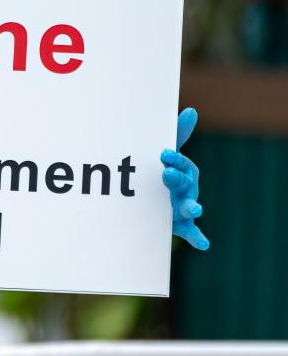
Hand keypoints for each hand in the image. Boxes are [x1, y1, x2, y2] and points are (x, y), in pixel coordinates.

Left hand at [161, 107, 208, 250]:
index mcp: (182, 171)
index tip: (163, 154)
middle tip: (167, 174)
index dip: (174, 159)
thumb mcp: (166, 156)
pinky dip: (198, 237)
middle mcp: (186, 189)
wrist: (152, 200)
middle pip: (185, 183)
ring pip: (189, 206)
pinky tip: (203, 244)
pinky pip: (191, 231)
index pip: (181, 163)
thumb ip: (177, 135)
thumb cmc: (162, 173)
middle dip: (177, 179)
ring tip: (193, 208)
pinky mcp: (180, 224)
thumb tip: (191, 110)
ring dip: (191, 206)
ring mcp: (183, 207)